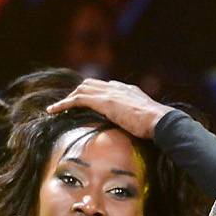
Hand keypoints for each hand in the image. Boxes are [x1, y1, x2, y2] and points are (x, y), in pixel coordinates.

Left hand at [47, 78, 174, 138]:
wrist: (161, 121)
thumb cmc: (158, 125)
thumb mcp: (146, 120)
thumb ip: (138, 119)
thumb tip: (139, 130)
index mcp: (129, 90)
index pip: (106, 87)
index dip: (94, 93)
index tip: (87, 102)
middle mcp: (117, 87)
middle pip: (90, 84)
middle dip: (78, 93)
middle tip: (69, 105)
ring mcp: (110, 92)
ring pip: (81, 89)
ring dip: (69, 98)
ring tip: (58, 108)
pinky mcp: (103, 101)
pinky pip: (77, 99)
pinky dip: (63, 104)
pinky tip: (54, 110)